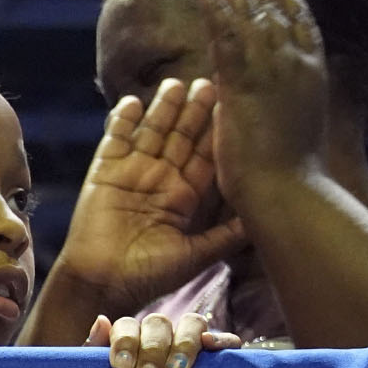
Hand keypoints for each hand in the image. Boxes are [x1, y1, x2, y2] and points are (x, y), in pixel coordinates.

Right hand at [55, 77, 246, 314]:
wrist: (102, 284)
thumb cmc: (149, 275)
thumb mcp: (197, 254)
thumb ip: (228, 233)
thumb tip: (265, 217)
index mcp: (184, 197)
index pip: (206, 157)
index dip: (219, 132)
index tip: (236, 106)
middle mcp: (159, 181)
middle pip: (180, 138)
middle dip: (194, 111)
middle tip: (210, 83)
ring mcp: (131, 175)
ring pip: (150, 133)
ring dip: (162, 109)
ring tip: (175, 84)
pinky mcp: (103, 174)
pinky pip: (114, 141)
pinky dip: (121, 122)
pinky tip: (132, 102)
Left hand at [86, 312, 242, 367]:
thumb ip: (93, 353)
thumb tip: (102, 321)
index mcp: (130, 338)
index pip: (128, 325)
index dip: (125, 342)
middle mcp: (159, 335)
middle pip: (158, 324)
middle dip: (152, 352)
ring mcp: (189, 341)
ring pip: (191, 323)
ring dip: (183, 345)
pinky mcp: (216, 356)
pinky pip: (224, 339)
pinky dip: (219, 338)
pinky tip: (209, 345)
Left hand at [198, 0, 329, 209]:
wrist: (286, 194)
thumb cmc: (289, 177)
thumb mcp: (290, 129)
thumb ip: (278, 105)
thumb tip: (260, 100)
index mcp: (310, 78)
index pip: (299, 27)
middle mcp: (296, 68)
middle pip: (274, 14)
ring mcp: (272, 74)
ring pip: (253, 20)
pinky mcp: (244, 86)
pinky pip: (227, 40)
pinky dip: (217, 12)